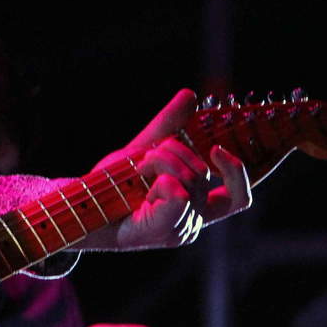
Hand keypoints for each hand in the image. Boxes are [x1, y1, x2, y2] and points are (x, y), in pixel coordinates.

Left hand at [83, 89, 250, 250]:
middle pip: (205, 174)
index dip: (243, 174)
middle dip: (176, 150)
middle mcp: (194, 221)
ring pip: (191, 178)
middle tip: (149, 154)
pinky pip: (179, 192)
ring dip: (161, 160)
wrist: (83, 206)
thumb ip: (169, 126)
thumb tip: (190, 95)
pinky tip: (141, 182)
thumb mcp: (143, 148)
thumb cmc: (113, 185)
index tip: (223, 148)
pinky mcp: (165, 231)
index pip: (239, 199)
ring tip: (138, 168)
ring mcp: (181, 229)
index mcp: (196, 206)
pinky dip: (159, 177)